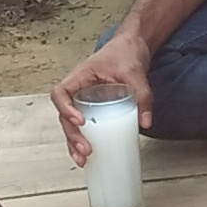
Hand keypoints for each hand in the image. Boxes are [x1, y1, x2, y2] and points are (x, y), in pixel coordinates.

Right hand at [50, 33, 151, 162]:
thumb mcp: (136, 73)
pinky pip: (85, 125)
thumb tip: (146, 122)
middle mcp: (78, 89)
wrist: (133, 46)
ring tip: (83, 160)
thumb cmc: (126, 52)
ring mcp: (84, 100)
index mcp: (80, 76)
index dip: (65, 108)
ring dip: (74, 143)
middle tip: (86, 150)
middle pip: (64, 115)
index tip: (81, 121)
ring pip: (71, 124)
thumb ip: (142, 96)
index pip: (61, 93)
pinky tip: (90, 156)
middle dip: (72, 135)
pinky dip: (84, 140)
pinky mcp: (94, 108)